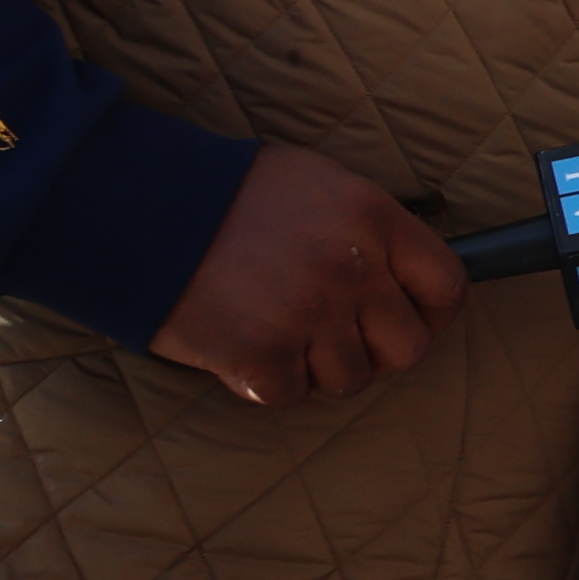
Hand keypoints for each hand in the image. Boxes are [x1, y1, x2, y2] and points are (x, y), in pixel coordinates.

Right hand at [152, 140, 460, 408]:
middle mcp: (352, 267)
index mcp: (374, 218)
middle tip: (334, 340)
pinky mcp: (260, 352)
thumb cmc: (227, 196)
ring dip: (314, 368)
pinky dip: (264, 381)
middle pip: (406, 347)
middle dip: (374, 352)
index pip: (446, 286)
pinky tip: (239, 347)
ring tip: (276, 332)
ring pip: (348, 378)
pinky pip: (288, 394)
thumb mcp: (317, 185)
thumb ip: (370, 229)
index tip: (411, 321)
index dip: (433, 315)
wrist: (133, 207)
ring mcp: (307, 313)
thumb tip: (407, 277)